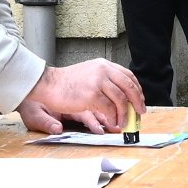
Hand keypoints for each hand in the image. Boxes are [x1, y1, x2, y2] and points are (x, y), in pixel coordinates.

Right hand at [17, 59, 144, 133]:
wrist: (48, 84)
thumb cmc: (66, 83)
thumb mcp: (89, 74)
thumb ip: (104, 81)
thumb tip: (121, 98)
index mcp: (104, 65)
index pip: (128, 76)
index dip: (137, 90)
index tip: (139, 100)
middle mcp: (103, 70)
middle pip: (129, 87)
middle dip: (137, 102)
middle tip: (140, 112)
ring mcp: (98, 82)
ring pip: (121, 99)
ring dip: (125, 114)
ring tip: (123, 122)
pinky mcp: (92, 95)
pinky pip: (110, 109)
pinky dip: (114, 118)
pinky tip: (112, 123)